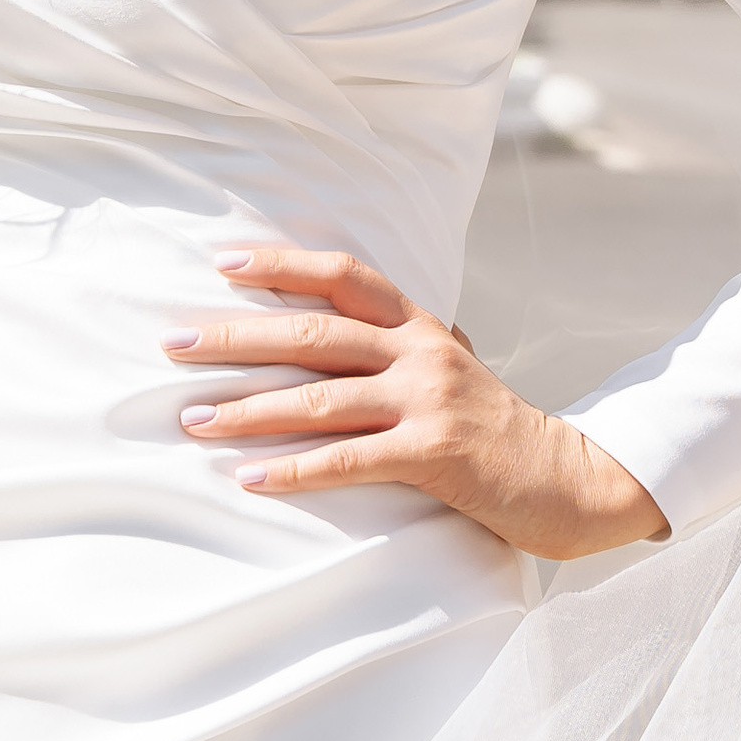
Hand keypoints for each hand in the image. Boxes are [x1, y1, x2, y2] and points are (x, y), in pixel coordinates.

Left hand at [162, 245, 667, 561]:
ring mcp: (428, 401)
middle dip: (235, 337)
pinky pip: (349, 459)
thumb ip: (402, 344)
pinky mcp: (435, 453)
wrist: (569, 478)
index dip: (281, 262)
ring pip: (319, 398)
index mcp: (419, 325)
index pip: (344, 275)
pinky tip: (250, 476)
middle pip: (312, 332)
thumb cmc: (495, 428)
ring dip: (246, 410)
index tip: (221, 262)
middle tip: (172, 345)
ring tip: (192, 420)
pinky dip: (294, 469)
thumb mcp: (451, 368)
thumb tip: (341, 322)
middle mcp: (421, 352)